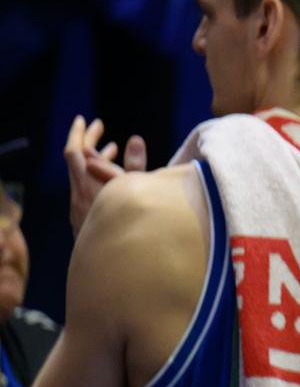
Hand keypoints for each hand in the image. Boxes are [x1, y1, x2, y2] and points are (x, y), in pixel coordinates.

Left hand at [65, 116, 146, 237]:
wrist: (116, 266)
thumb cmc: (130, 227)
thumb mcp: (136, 193)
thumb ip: (134, 166)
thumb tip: (134, 138)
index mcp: (87, 186)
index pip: (76, 152)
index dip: (81, 133)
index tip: (89, 119)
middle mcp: (78, 196)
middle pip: (76, 162)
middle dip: (88, 141)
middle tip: (100, 127)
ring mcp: (80, 209)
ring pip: (83, 177)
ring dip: (96, 159)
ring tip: (113, 147)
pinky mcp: (85, 219)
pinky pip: (88, 189)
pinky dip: (98, 176)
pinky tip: (114, 177)